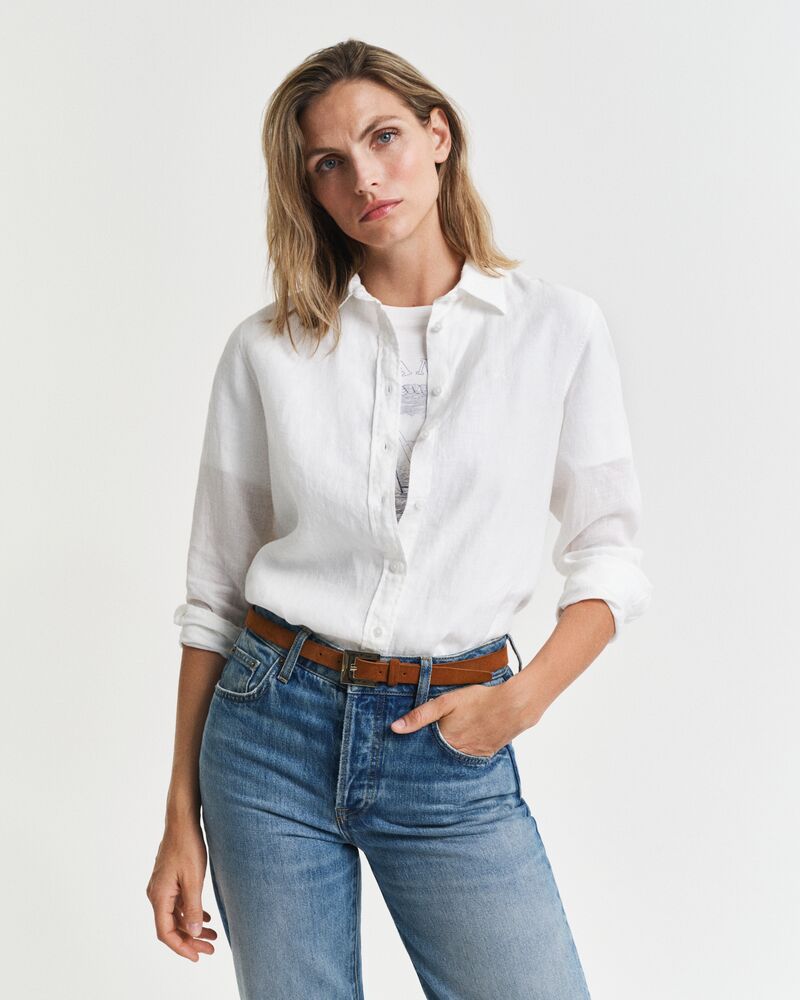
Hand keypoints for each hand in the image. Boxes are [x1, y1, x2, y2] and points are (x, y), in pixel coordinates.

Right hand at [146, 820, 217, 961]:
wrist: (182, 821)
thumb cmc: (188, 847)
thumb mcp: (194, 879)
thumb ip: (192, 907)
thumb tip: (192, 932)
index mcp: (159, 896)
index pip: (166, 932)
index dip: (181, 947)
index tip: (198, 956)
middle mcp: (156, 894)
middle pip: (171, 927)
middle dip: (190, 940)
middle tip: (210, 949)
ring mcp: (162, 887)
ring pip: (176, 916)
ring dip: (192, 928)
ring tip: (212, 936)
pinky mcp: (169, 880)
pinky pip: (178, 904)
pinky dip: (191, 913)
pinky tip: (206, 919)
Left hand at [390, 679, 526, 756]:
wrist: (514, 706)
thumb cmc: (479, 700)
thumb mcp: (446, 702)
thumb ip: (420, 715)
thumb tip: (395, 728)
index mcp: (445, 741)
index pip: (423, 752)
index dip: (414, 751)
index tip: (404, 753)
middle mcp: (457, 753)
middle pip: (437, 758)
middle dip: (429, 756)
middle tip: (418, 755)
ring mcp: (472, 755)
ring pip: (452, 760)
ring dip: (445, 757)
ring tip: (440, 750)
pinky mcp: (485, 754)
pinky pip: (468, 759)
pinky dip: (461, 754)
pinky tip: (460, 746)